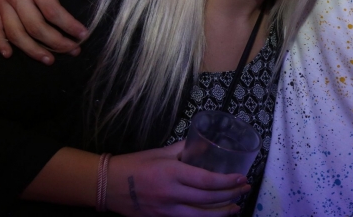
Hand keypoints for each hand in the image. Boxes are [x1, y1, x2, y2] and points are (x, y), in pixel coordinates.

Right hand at [0, 0, 93, 64]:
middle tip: (73, 50)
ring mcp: (2, 0)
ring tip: (50, 60)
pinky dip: (0, 44)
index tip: (84, 35)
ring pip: (15, 33)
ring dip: (32, 50)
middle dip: (55, 42)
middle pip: (34, 26)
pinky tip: (10, 55)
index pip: (52, 10)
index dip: (68, 26)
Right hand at [107, 142, 250, 215]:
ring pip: (200, 216)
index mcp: (172, 173)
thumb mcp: (161, 152)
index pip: (206, 181)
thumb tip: (205, 144)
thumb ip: (184, 149)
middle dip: (230, 196)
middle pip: (208, 200)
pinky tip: (215, 216)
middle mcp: (171, 194)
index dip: (227, 182)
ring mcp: (166, 210)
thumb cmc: (135, 164)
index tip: (242, 178)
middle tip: (245, 190)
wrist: (108, 185)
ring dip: (221, 213)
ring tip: (235, 208)